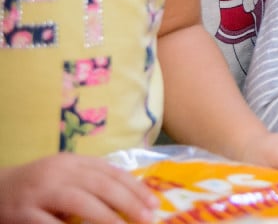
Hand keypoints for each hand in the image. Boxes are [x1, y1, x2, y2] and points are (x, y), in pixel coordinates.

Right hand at [0, 153, 158, 223]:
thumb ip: (92, 182)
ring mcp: (39, 191)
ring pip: (80, 202)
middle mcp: (58, 172)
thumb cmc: (38, 187)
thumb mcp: (66, 176)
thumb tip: (133, 199)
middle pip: (100, 184)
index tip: (153, 203)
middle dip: (128, 202)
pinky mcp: (23, 212)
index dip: (135, 187)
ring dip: (106, 217)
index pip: (111, 171)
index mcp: (73, 161)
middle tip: (147, 218)